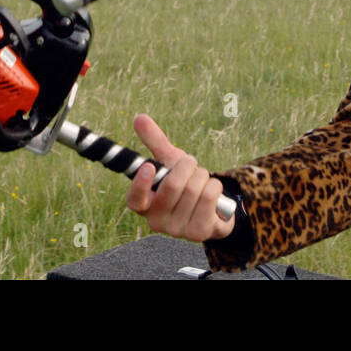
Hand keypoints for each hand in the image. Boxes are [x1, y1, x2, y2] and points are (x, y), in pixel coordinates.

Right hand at [125, 114, 235, 242]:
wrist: (213, 209)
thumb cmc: (186, 183)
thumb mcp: (171, 163)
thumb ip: (155, 142)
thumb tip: (139, 117)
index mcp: (145, 204)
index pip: (135, 199)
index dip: (140, 183)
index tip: (149, 166)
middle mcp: (156, 220)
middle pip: (173, 185)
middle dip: (188, 166)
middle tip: (191, 164)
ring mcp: (177, 230)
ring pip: (193, 189)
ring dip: (203, 176)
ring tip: (202, 180)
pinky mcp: (198, 233)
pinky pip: (209, 197)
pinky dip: (215, 186)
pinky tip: (213, 192)